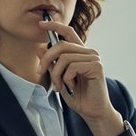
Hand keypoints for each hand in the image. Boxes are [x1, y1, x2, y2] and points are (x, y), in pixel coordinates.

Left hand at [35, 21, 123, 135]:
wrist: (93, 112)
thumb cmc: (79, 96)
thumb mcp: (59, 78)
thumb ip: (52, 65)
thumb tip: (39, 48)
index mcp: (80, 53)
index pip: (68, 32)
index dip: (54, 26)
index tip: (41, 24)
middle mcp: (89, 52)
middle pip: (61, 45)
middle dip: (47, 59)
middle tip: (41, 72)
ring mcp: (94, 58)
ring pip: (64, 57)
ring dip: (56, 74)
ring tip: (59, 86)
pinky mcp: (96, 67)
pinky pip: (72, 66)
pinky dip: (66, 78)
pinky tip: (72, 86)